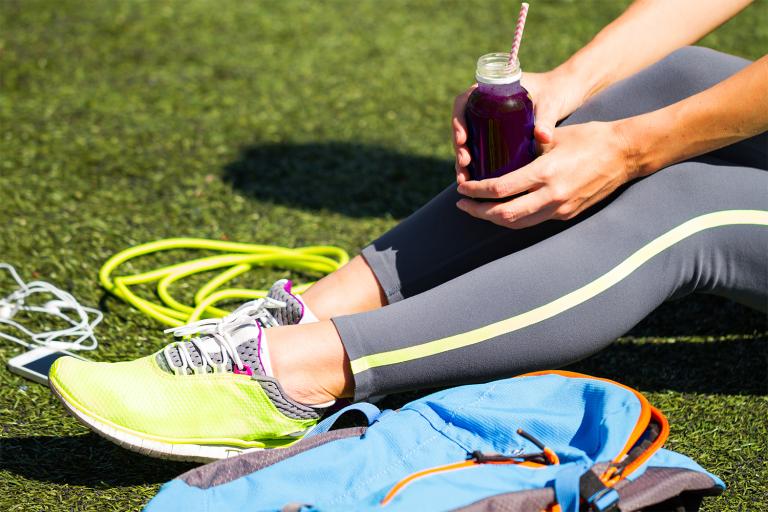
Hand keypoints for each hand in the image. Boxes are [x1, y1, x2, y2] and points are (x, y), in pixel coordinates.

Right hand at [451, 69, 587, 182]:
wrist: (567, 93)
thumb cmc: (558, 91)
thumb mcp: (551, 103)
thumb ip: (546, 118)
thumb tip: (542, 137)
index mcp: (491, 89)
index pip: (464, 102)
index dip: (458, 121)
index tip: (463, 139)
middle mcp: (486, 104)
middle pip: (463, 126)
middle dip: (459, 147)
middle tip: (464, 164)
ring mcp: (490, 120)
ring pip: (468, 140)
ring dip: (463, 159)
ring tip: (464, 178)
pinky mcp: (498, 134)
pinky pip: (479, 148)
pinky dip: (475, 163)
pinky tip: (474, 180)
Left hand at [456, 121, 636, 228]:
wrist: (625, 154)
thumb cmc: (589, 137)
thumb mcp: (554, 137)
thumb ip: (527, 147)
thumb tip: (497, 153)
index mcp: (545, 173)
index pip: (500, 189)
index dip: (476, 191)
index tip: (462, 186)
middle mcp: (551, 196)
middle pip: (504, 214)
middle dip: (478, 211)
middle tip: (462, 203)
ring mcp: (560, 208)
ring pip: (518, 223)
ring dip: (494, 219)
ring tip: (477, 210)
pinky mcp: (567, 214)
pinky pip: (534, 220)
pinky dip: (514, 217)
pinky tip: (503, 209)